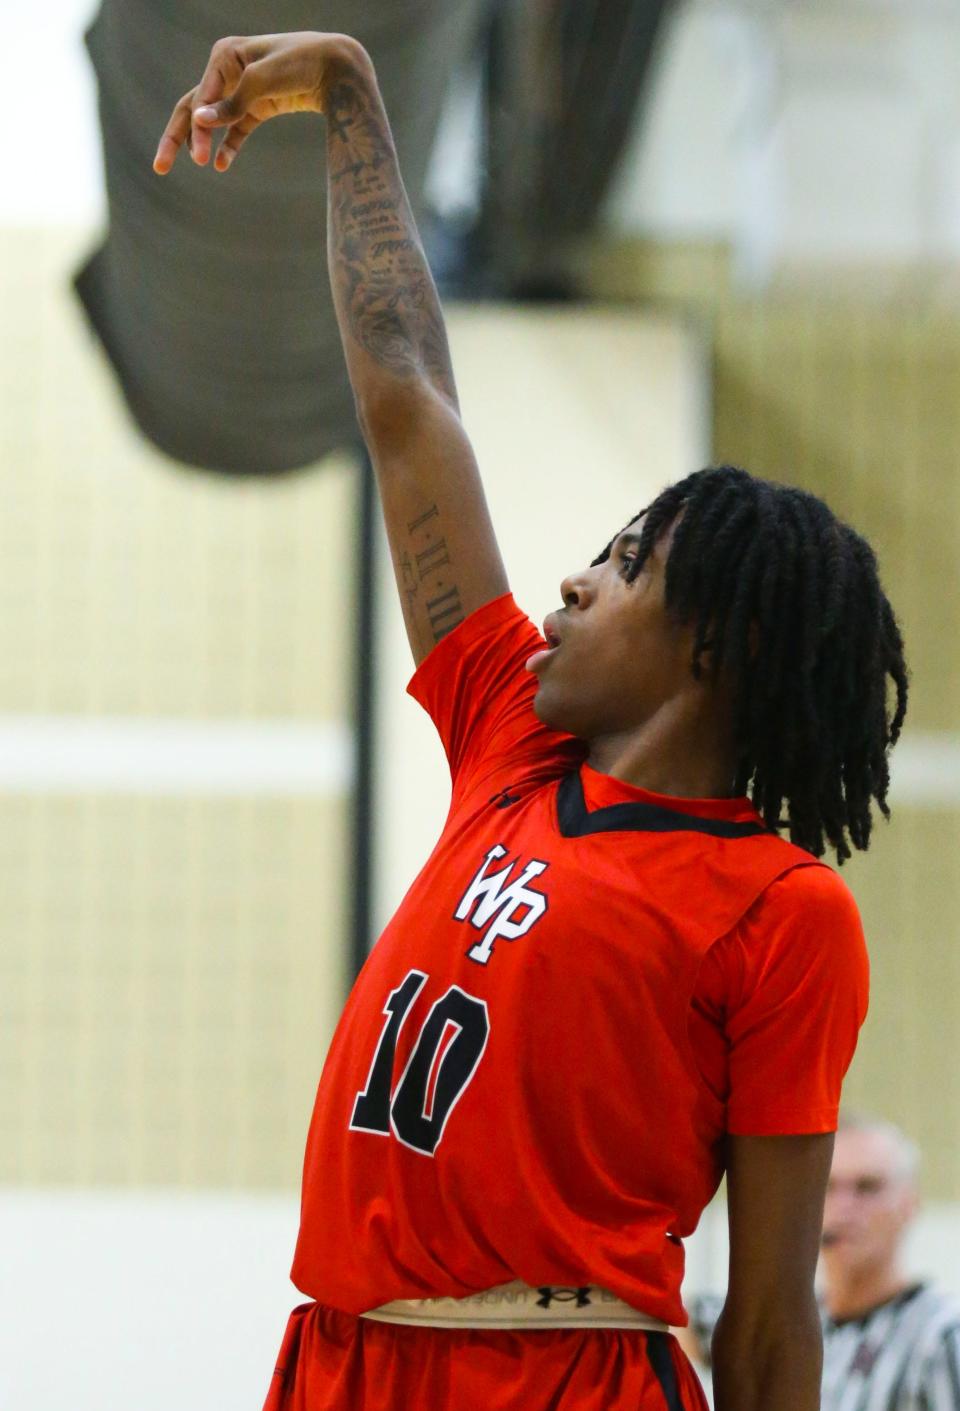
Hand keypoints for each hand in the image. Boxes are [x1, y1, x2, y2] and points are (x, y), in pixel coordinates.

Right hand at [153, 31, 369, 174]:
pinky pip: (238, 130)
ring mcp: (243, 90)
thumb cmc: (299, 63)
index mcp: (223, 55)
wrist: (338, 68)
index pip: (199, 97)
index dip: (195, 130)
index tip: (199, 158)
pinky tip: (222, 166)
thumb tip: (198, 120)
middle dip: (177, 138)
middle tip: (159, 167)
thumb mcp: (262, 81)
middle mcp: (228, 71)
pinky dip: (230, 147)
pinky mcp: (259, 107)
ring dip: (203, 144)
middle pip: (194, 108)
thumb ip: (231, 103)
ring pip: (214, 121)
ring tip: (196, 166)